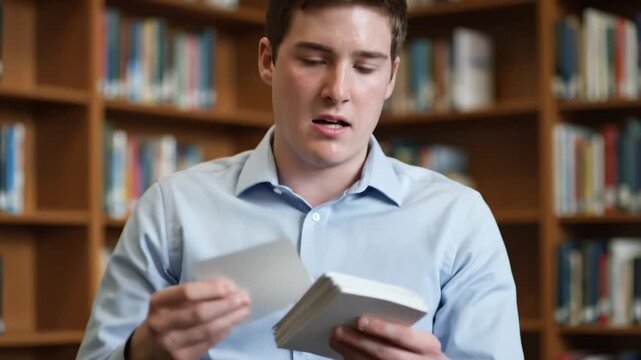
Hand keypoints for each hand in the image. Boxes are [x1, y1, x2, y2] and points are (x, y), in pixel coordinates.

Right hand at [130, 277, 249, 359]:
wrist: (147, 349)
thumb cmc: (165, 317)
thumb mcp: (169, 301)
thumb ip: (194, 293)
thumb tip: (227, 288)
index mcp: (158, 302)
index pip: (188, 292)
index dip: (212, 289)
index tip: (231, 286)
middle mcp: (161, 324)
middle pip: (200, 312)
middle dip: (226, 304)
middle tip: (244, 298)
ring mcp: (171, 344)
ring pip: (208, 329)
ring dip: (230, 319)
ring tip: (243, 310)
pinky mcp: (182, 358)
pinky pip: (209, 342)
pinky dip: (223, 331)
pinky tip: (231, 323)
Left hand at [330, 316, 447, 359]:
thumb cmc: (421, 351)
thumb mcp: (420, 340)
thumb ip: (400, 330)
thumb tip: (364, 318)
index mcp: (429, 346)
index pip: (405, 336)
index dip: (382, 328)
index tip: (360, 320)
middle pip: (386, 354)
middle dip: (360, 342)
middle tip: (339, 330)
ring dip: (351, 354)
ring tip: (335, 340)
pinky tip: (344, 354)